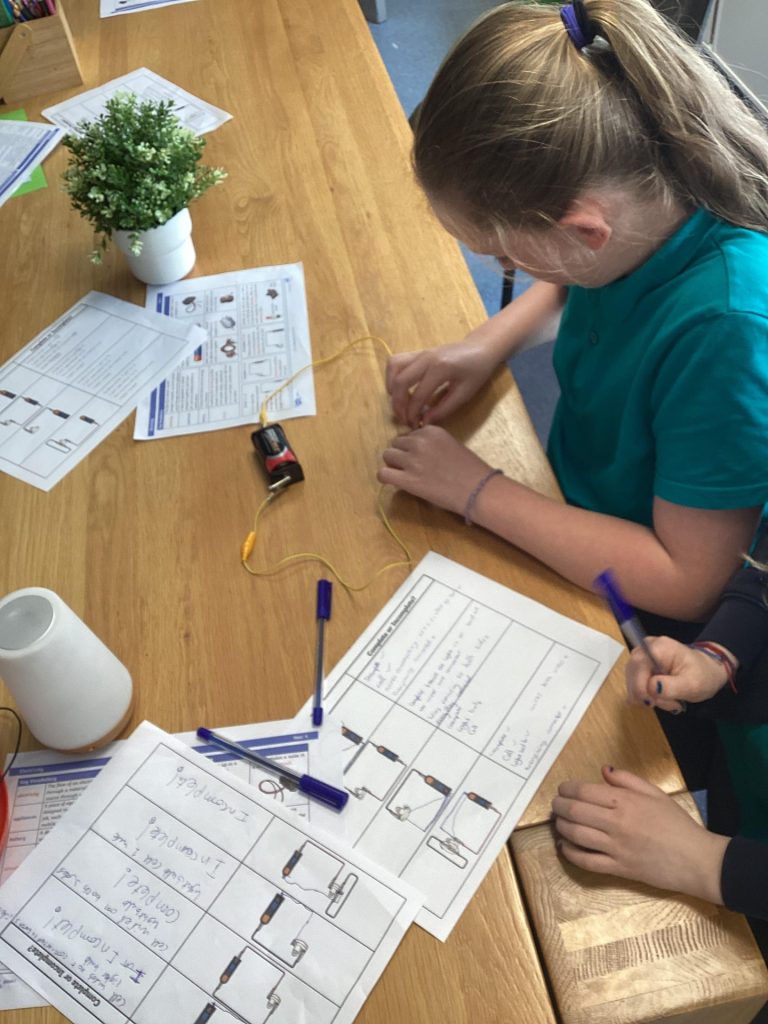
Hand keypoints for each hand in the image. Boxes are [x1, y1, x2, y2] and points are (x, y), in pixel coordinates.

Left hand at [377, 425, 492, 515]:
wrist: (478, 489)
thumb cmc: (470, 469)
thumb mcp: (450, 444)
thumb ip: (432, 442)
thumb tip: (412, 444)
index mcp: (431, 431)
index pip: (409, 435)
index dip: (412, 447)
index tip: (421, 457)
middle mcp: (419, 442)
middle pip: (395, 443)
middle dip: (401, 454)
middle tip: (413, 467)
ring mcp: (412, 460)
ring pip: (387, 456)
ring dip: (394, 464)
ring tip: (406, 475)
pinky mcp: (407, 480)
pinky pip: (383, 474)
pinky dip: (386, 477)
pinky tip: (396, 482)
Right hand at [386, 333, 500, 428]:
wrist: (480, 348)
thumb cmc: (477, 371)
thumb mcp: (464, 393)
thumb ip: (443, 409)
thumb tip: (425, 422)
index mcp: (440, 369)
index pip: (417, 395)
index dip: (412, 414)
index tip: (414, 425)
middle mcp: (426, 358)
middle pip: (400, 382)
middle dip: (398, 405)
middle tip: (404, 419)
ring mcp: (420, 353)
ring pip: (393, 367)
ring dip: (391, 387)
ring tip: (399, 403)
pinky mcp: (417, 352)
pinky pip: (396, 361)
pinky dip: (392, 375)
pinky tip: (400, 389)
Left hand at [552, 766, 728, 903]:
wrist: (697, 860)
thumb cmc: (678, 824)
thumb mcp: (655, 794)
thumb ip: (628, 780)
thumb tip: (603, 770)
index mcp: (626, 802)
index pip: (584, 792)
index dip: (567, 789)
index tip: (563, 789)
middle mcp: (617, 823)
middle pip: (576, 811)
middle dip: (560, 806)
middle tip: (556, 805)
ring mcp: (616, 848)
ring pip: (576, 835)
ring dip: (561, 827)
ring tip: (558, 822)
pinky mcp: (618, 869)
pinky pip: (586, 862)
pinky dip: (570, 854)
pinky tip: (564, 847)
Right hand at [625, 636, 734, 712]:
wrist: (706, 672)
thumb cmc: (703, 675)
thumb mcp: (693, 684)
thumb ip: (672, 687)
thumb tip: (651, 688)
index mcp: (657, 647)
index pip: (637, 666)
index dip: (640, 687)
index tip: (652, 703)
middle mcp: (644, 650)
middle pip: (632, 676)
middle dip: (649, 695)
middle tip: (672, 703)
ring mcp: (640, 660)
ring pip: (632, 684)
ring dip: (650, 698)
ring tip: (671, 700)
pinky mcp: (639, 670)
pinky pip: (635, 687)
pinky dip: (648, 697)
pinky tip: (662, 697)